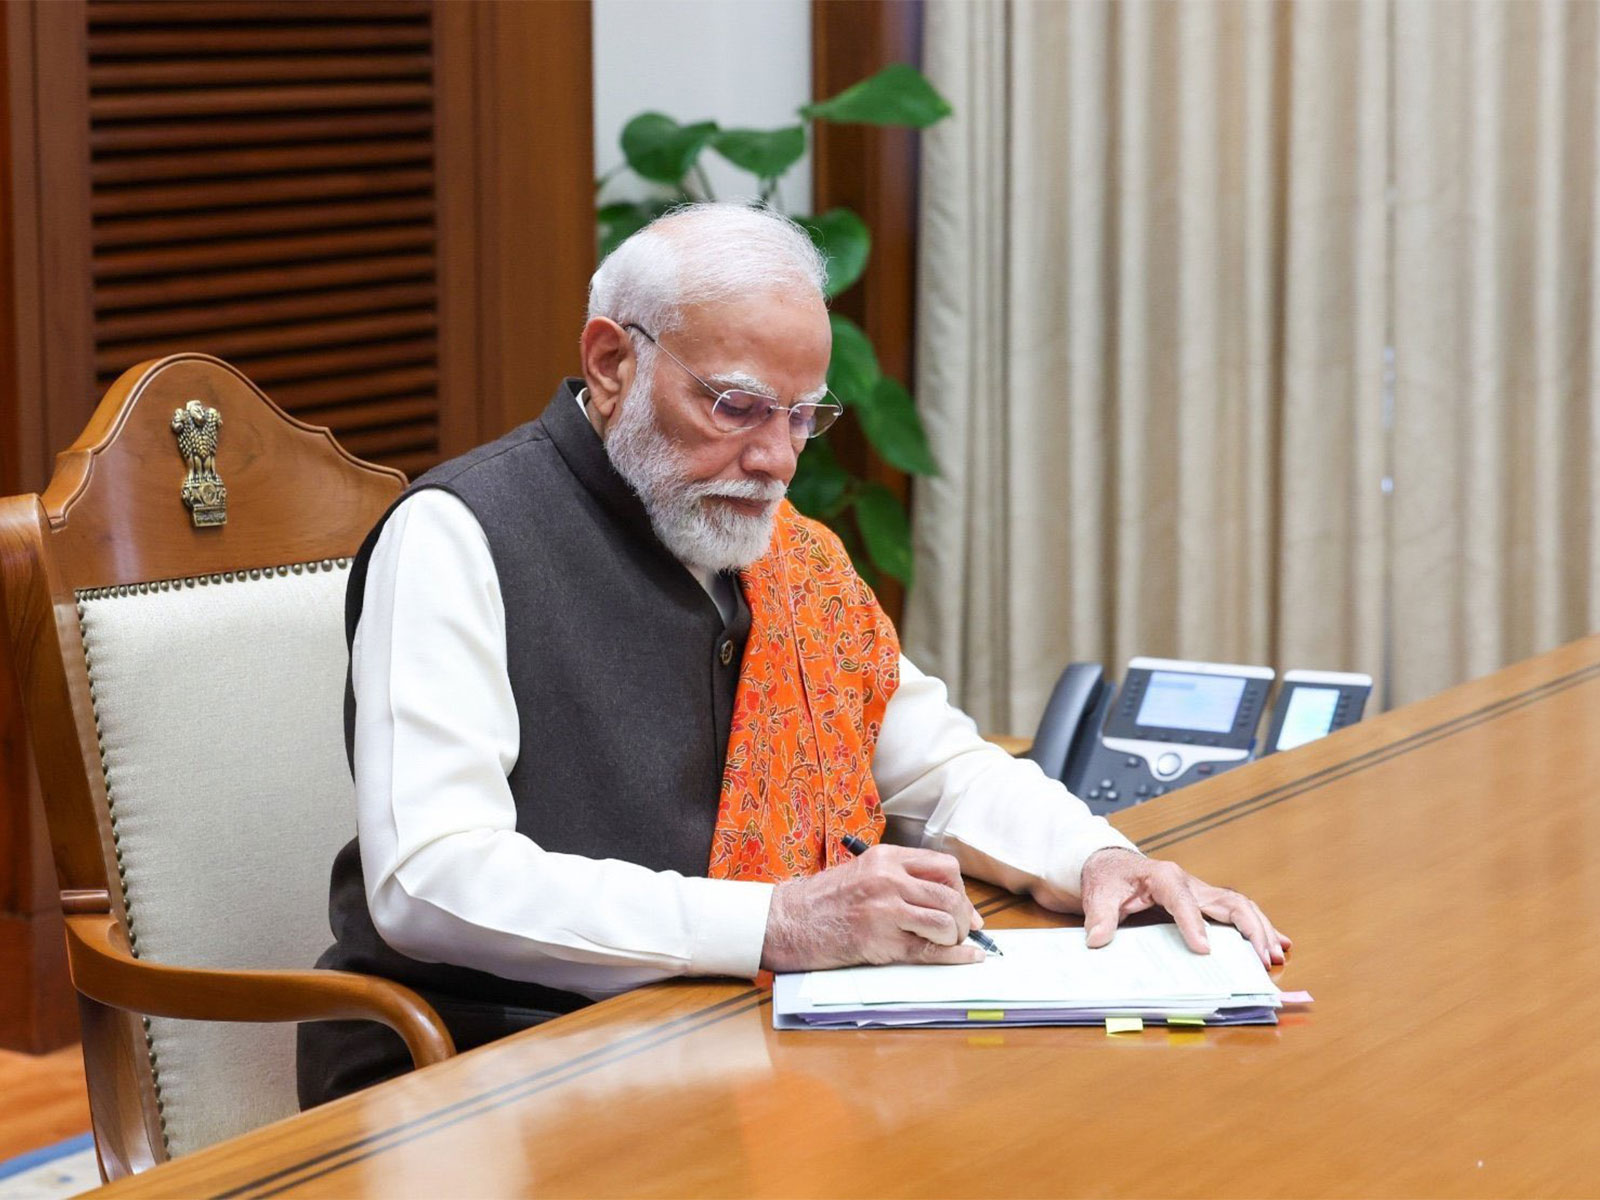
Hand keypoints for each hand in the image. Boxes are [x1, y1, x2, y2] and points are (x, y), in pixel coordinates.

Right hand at [760, 844, 986, 972]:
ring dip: (955, 937)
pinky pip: (929, 950)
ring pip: (944, 922)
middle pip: (950, 896)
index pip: (944, 868)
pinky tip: (967, 957)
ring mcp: (884, 909)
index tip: (965, 909)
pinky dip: (954, 957)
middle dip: (964, 918)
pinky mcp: (880, 940)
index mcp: (886, 857)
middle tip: (963, 931)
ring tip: (948, 944)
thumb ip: (900, 878)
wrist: (788, 921)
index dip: (961, 891)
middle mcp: (888, 878)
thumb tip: (946, 901)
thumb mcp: (863, 872)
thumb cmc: (823, 900)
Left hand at [1079, 848, 1291, 966]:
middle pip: (1228, 902)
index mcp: (1163, 876)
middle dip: (1250, 929)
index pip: (1182, 899)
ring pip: (1240, 907)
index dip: (1193, 924)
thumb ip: (1100, 916)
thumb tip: (1097, 939)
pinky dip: (1259, 928)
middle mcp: (1189, 883)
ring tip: (1276, 957)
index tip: (1203, 950)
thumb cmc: (1108, 879)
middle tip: (1263, 959)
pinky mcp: (1205, 903)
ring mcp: (1201, 893)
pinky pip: (1237, 913)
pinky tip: (1280, 944)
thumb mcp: (1099, 894)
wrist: (1112, 866)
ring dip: (1261, 930)